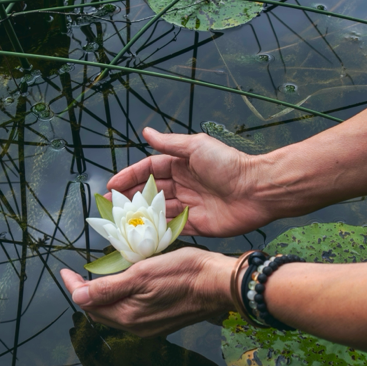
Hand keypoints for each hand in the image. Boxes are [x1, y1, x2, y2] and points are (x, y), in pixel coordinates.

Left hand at [60, 248, 235, 336]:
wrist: (220, 284)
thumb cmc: (184, 273)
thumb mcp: (141, 274)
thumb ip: (108, 288)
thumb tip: (78, 297)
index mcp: (128, 316)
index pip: (89, 303)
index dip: (74, 287)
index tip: (65, 272)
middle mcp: (137, 326)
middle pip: (100, 312)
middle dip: (86, 294)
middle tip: (78, 275)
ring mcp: (150, 326)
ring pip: (116, 313)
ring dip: (103, 298)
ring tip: (98, 279)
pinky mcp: (161, 321)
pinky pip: (132, 313)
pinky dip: (121, 300)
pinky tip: (125, 287)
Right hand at [107, 127, 277, 237]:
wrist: (256, 191)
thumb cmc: (228, 164)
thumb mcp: (196, 147)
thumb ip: (169, 143)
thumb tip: (147, 131)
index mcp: (182, 164)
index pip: (149, 169)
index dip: (129, 176)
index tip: (111, 185)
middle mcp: (183, 185)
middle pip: (150, 191)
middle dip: (130, 197)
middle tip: (110, 206)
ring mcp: (189, 205)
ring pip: (158, 211)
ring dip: (140, 215)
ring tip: (120, 221)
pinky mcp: (196, 225)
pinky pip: (172, 228)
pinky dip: (157, 230)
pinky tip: (142, 234)